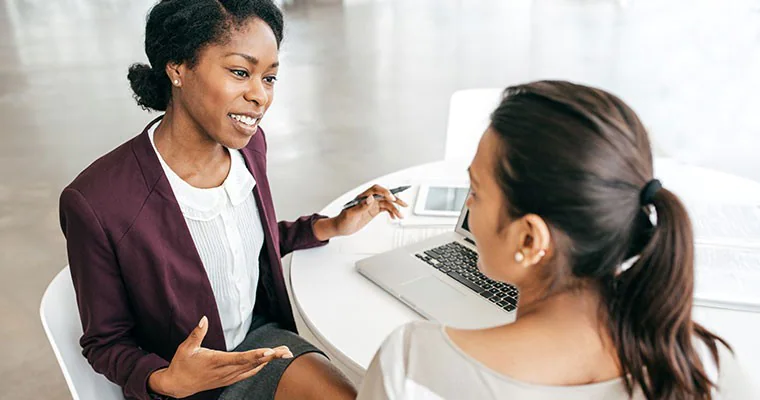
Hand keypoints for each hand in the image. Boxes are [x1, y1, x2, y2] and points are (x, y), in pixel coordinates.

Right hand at [148, 316, 292, 397]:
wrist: (177, 385)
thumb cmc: (182, 365)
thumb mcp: (186, 348)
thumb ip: (197, 333)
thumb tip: (204, 319)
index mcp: (216, 361)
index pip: (240, 358)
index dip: (256, 355)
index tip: (270, 352)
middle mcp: (225, 371)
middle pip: (252, 363)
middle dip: (271, 357)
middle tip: (286, 351)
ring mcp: (228, 376)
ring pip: (253, 368)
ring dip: (269, 361)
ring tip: (284, 353)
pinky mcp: (228, 379)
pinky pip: (248, 373)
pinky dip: (260, 366)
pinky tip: (268, 361)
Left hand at [330, 184, 408, 236]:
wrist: (340, 227)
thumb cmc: (342, 220)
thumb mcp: (350, 214)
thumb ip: (361, 206)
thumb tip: (370, 198)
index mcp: (362, 197)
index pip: (376, 190)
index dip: (385, 192)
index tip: (391, 198)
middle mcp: (368, 199)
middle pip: (384, 195)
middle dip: (395, 199)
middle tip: (403, 204)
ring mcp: (371, 205)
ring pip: (386, 203)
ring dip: (395, 208)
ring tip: (400, 215)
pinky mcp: (373, 211)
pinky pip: (384, 209)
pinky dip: (390, 212)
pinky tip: (394, 217)